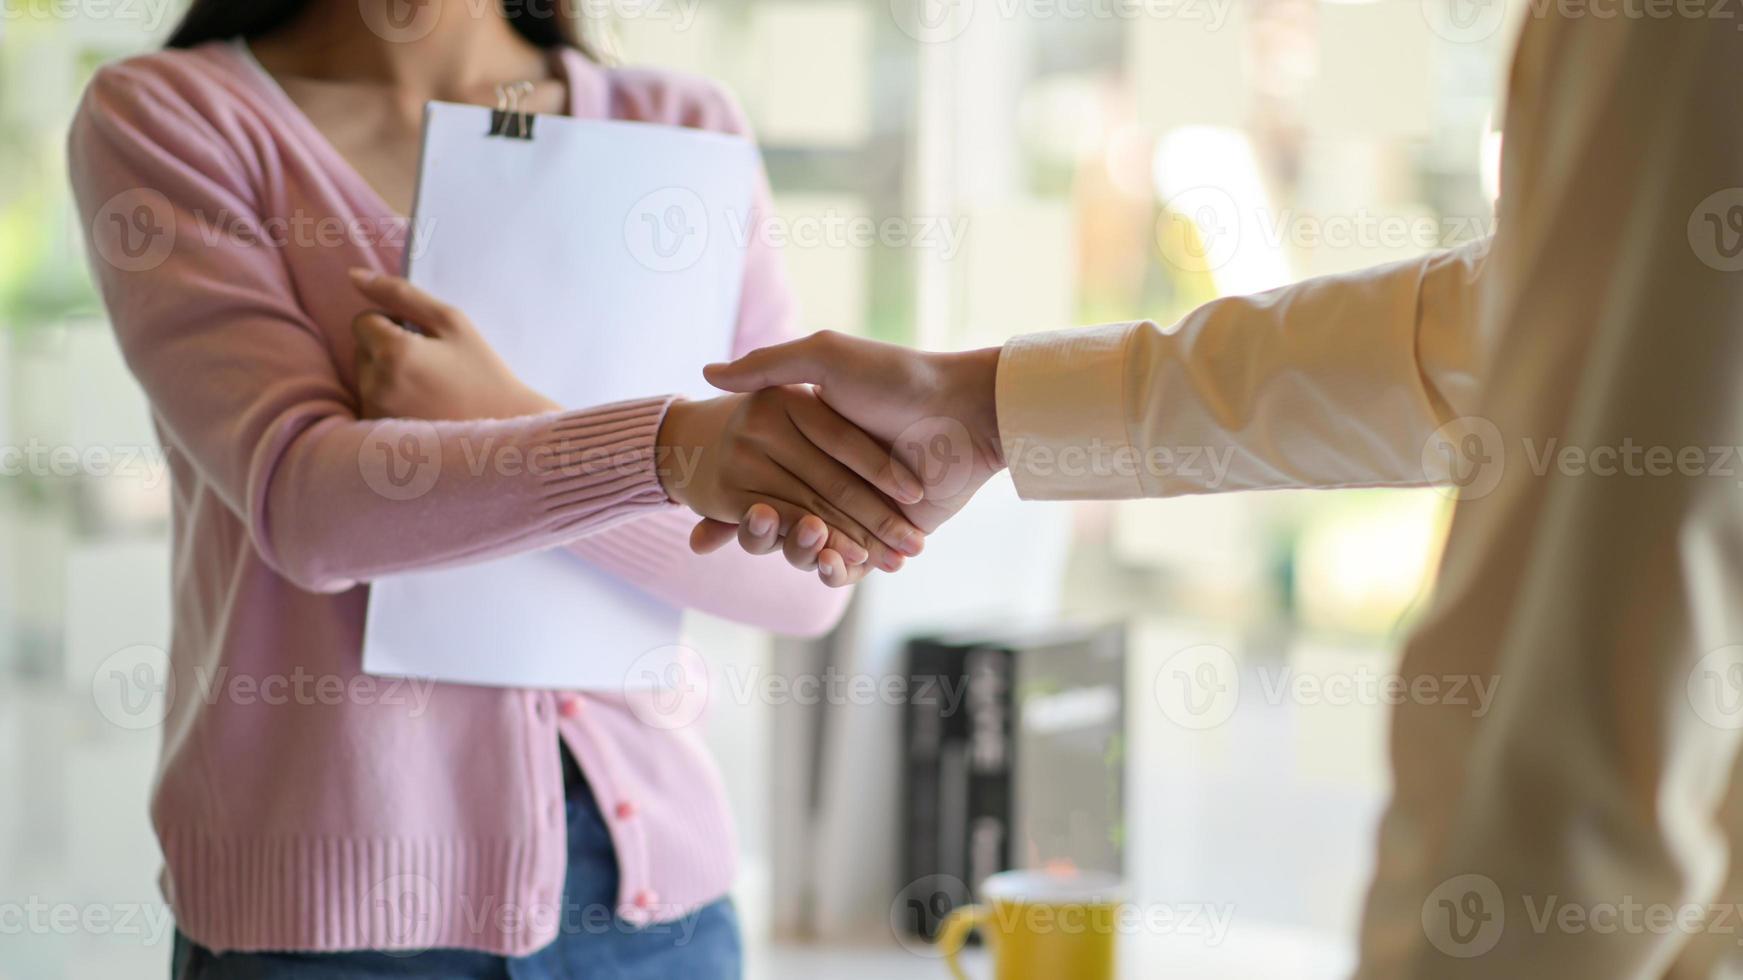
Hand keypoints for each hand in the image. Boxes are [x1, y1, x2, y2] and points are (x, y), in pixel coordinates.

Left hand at [348, 268, 555, 419]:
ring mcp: (374, 411)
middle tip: (430, 364)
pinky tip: (420, 405)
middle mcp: (375, 384)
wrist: (500, 430)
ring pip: (365, 375)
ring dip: (387, 373)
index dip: (394, 323)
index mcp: (392, 351)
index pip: (364, 320)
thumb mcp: (452, 322)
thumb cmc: (481, 372)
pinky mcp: (377, 431)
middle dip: (387, 349)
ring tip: (427, 386)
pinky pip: (370, 400)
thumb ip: (401, 294)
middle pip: (361, 348)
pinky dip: (389, 398)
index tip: (425, 340)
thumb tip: (354, 276)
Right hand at [697, 331, 1005, 582]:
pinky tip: (829, 561)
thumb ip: (767, 367)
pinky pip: (846, 568)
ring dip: (798, 551)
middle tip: (756, 523)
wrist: (965, 412)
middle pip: (776, 522)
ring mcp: (855, 513)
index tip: (699, 516)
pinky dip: (834, 569)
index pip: (754, 481)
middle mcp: (826, 479)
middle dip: (758, 532)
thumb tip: (706, 374)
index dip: (726, 503)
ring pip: (807, 549)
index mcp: (806, 443)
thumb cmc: (896, 378)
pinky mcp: (882, 540)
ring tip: (802, 537)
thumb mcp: (825, 358)